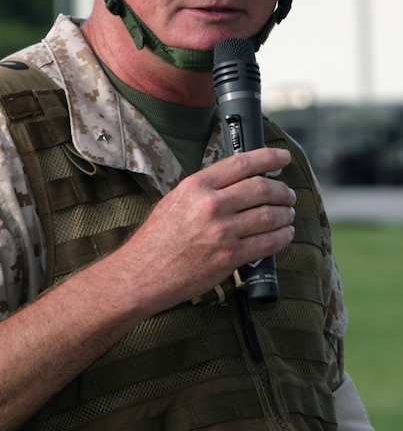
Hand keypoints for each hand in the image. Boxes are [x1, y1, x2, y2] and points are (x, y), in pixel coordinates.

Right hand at [116, 147, 294, 313]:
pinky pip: (268, 243)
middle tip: (288, 195)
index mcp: (197, 186)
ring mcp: (222, 231)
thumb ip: (205, 189)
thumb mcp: (175, 200)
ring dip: (285, 214)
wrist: (142, 273)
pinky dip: (282, 237)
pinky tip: (284, 235)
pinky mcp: (230, 257)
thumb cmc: (156, 238)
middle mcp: (211, 205)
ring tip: (288, 215)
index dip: (269, 157)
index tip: (283, 157)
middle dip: (282, 191)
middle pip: (262, 189)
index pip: (242, 164)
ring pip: (270, 215)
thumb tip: (237, 182)